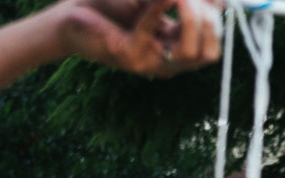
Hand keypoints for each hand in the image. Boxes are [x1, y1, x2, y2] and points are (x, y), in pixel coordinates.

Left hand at [55, 0, 222, 77]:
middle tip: (193, 0)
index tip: (212, 0)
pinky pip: (151, 31)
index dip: (217, 20)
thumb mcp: (152, 1)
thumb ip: (180, 2)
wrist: (67, 15)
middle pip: (208, 54)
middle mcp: (165, 62)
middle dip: (209, 22)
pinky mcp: (128, 56)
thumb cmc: (108, 6)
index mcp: (174, 49)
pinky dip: (157, 7)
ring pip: (189, 53)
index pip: (212, 45)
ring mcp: (148, 63)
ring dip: (190, 16)